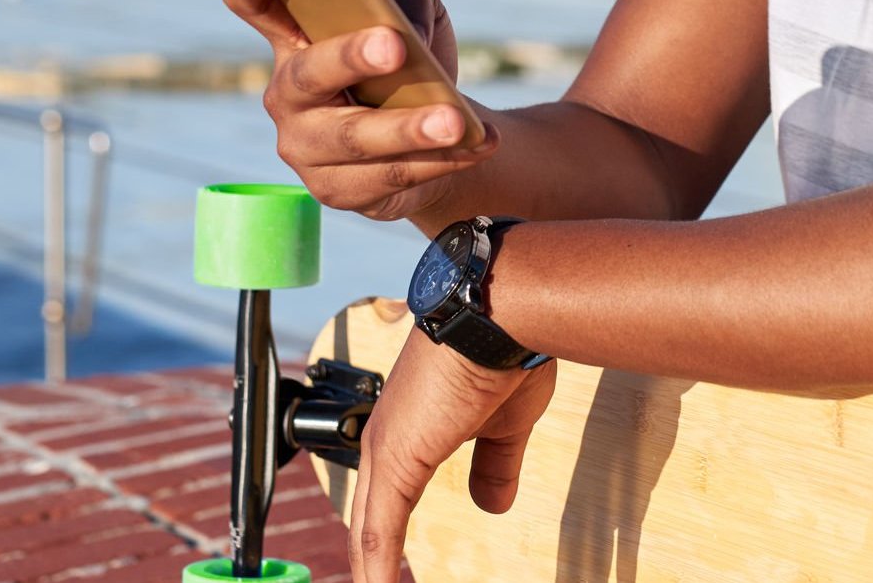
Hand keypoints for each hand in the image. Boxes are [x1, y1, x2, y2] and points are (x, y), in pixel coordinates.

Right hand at [212, 0, 498, 221]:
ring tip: (457, 121)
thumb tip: (406, 31)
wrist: (439, 138)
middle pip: (309, 75)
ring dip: (409, 129)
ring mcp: (306, 149)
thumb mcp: (417, 15)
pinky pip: (387, 177)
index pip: (257, 6)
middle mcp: (288, 95)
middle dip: (351, 58)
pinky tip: (475, 146)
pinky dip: (437, 161)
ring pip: (355, 138)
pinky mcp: (337, 192)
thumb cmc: (412, 64)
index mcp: (296, 40)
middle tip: (394, 44)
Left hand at [351, 330, 555, 582]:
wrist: (504, 315)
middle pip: (367, 523)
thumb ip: (495, 467)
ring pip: (367, 531)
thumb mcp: (505, 426)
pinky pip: (378, 530)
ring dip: (372, 573)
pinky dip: (377, 569)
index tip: (392, 575)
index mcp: (408, 430)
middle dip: (371, 566)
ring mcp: (386, 450)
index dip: (386, 544)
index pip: (385, 502)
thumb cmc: (505, 353)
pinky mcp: (396, 460)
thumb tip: (493, 505)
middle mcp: (386, 440)